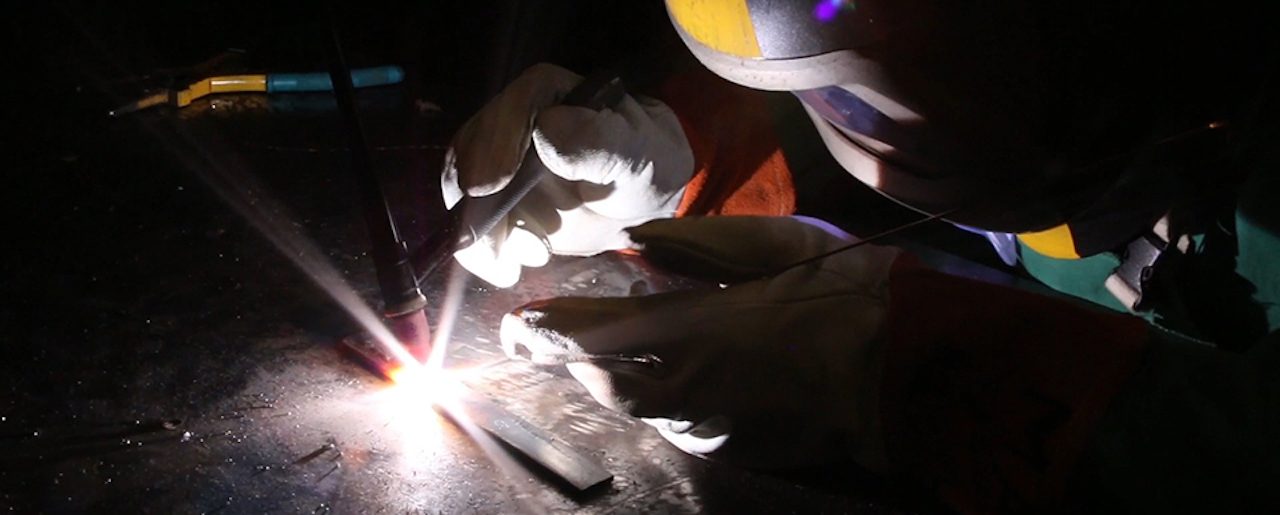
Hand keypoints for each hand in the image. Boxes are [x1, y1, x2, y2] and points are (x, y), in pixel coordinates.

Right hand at [442, 63, 693, 286]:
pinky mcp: (494, 199)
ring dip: (485, 232)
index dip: (496, 143)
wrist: (640, 197)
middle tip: (501, 243)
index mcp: (547, 94)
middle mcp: (513, 122)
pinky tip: (508, 270)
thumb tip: (548, 131)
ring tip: (530, 256)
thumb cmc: (646, 162)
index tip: (491, 186)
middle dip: (479, 200)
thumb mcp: (635, 152)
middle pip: (473, 151)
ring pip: (465, 191)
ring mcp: (498, 161)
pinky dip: (483, 250)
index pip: (512, 108)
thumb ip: (598, 141)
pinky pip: (473, 223)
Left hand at [499, 216, 900, 468]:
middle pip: (603, 385)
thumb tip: (631, 242)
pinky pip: (676, 423)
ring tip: (603, 350)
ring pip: (638, 409)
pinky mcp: (734, 447)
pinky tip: (667, 375)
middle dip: (570, 361)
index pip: (595, 334)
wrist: (910, 367)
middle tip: (544, 337)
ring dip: (613, 379)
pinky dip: (656, 397)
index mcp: (693, 332)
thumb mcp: (774, 244)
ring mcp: (711, 426)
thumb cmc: (847, 293)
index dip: (549, 329)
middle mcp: (689, 389)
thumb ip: (694, 245)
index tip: (519, 322)